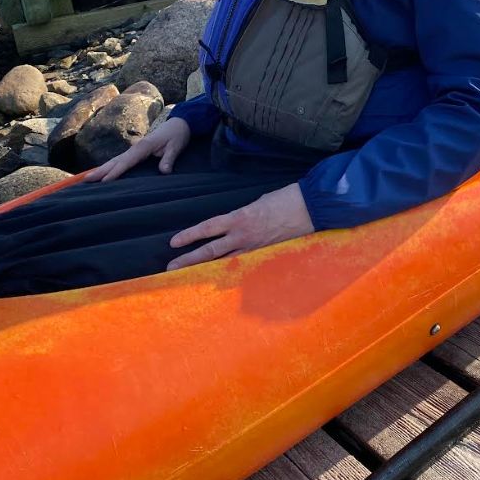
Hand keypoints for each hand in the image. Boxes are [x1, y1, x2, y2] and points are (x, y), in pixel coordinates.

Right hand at [84, 118, 191, 182]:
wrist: (180, 123)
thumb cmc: (177, 135)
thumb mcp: (176, 146)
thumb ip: (169, 159)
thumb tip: (164, 171)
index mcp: (143, 146)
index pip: (127, 161)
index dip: (115, 172)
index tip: (104, 181)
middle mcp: (136, 147)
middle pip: (115, 161)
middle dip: (100, 170)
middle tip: (85, 180)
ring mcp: (135, 149)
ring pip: (115, 160)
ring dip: (101, 169)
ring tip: (87, 178)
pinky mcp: (137, 152)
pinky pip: (120, 161)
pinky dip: (110, 167)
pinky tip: (103, 173)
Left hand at [167, 183, 314, 269]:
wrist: (309, 207)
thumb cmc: (285, 198)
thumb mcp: (258, 202)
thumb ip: (243, 215)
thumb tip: (236, 224)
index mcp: (239, 217)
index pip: (208, 228)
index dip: (190, 235)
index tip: (174, 243)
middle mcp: (243, 235)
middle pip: (209, 251)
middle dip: (188, 259)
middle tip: (170, 268)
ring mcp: (254, 248)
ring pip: (223, 262)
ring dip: (204, 270)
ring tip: (188, 278)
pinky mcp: (265, 255)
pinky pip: (243, 266)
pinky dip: (229, 273)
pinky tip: (219, 281)